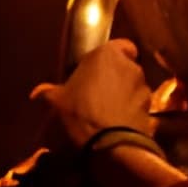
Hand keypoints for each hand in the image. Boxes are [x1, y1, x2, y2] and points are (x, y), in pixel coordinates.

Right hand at [29, 39, 153, 147]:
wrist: (111, 142)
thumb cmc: (81, 111)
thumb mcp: (58, 101)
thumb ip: (49, 92)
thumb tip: (36, 93)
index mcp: (108, 54)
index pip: (121, 45)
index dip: (113, 56)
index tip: (100, 68)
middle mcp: (130, 65)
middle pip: (126, 66)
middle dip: (117, 75)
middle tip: (99, 90)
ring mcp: (143, 86)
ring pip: (134, 85)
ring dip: (125, 93)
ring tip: (109, 109)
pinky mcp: (150, 106)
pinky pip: (139, 103)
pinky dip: (131, 109)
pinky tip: (119, 121)